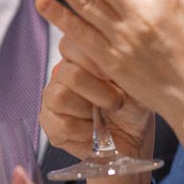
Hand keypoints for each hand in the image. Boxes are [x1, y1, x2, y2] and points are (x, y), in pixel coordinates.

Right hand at [40, 58, 155, 163]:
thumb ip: (117, 61)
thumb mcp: (133, 80)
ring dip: (90, 111)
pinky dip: (85, 131)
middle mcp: (62, 74)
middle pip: (70, 74)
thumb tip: (109, 49)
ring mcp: (52, 97)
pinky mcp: (49, 123)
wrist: (134, 140)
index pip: (70, 44)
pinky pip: (62, 124)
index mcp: (80, 57)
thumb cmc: (134, 107)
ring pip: (61, 98)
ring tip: (105, 118)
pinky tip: (95, 132)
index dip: (91, 59)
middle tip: (117, 102)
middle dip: (100, 91)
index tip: (111, 74)